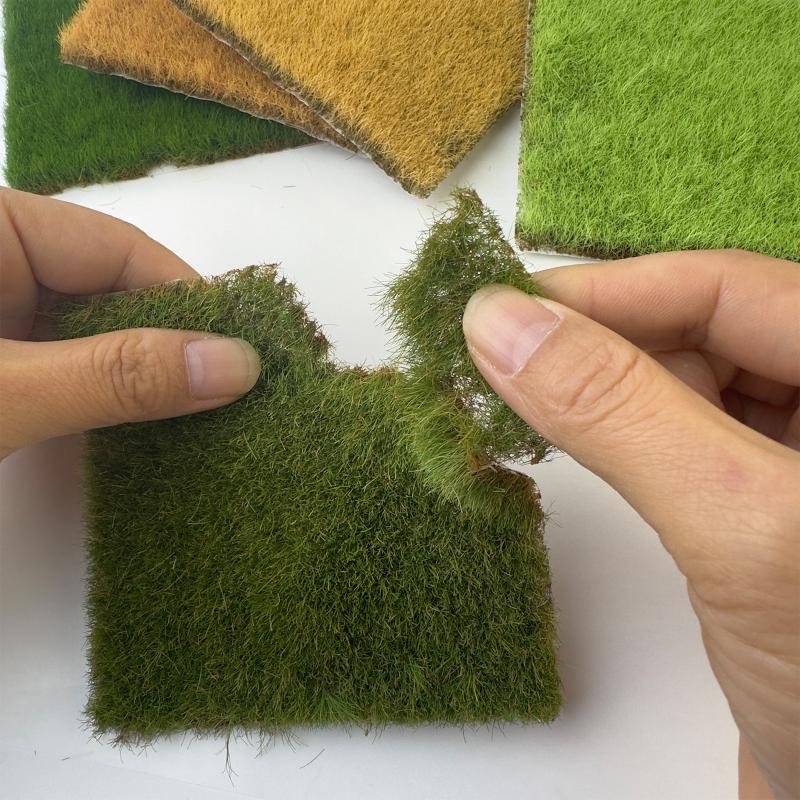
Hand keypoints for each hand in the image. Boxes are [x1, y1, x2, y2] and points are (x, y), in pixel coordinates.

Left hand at [0, 189, 260, 459]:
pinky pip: (60, 363)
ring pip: (86, 332)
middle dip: (164, 346)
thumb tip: (237, 366)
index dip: (187, 302)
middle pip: (107, 290)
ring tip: (195, 420)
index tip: (244, 358)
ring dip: (135, 378)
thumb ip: (115, 375)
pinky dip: (97, 395)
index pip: (117, 249)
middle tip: (229, 399)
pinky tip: (136, 425)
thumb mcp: (7, 394)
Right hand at [463, 250, 798, 799]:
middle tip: (497, 359)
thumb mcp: (741, 527)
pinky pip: (684, 440)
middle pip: (709, 330)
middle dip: (600, 340)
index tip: (503, 308)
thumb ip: (619, 411)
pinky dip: (622, 434)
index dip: (612, 291)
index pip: (731, 287)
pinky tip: (577, 439)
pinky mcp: (765, 510)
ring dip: (602, 387)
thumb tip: (494, 322)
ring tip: (519, 398)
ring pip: (689, 385)